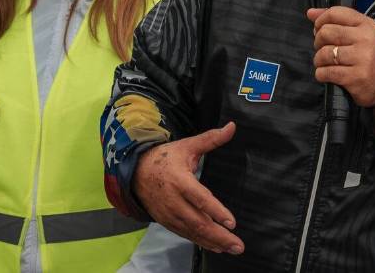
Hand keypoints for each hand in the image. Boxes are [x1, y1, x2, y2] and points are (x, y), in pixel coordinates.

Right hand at [132, 124, 243, 254]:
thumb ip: (211, 139)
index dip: (216, 211)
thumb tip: (232, 127)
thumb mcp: (187, 145)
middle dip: (219, 235)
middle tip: (238, 245)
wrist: (136, 171)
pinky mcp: (166, 221)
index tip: (231, 222)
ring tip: (231, 248)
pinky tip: (215, 246)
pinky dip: (200, 242)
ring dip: (212, 242)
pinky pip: (185, 234)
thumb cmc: (165, 158)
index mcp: (180, 180)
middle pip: (198, 222)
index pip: (200, 199)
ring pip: (192, 232)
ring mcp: (169, 213)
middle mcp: (174, 200)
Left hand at [307, 6, 374, 108]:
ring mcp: (361, 58)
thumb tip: (311, 13)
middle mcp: (365, 39)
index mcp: (366, 25)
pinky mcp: (355, 77)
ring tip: (325, 63)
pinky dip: (321, 74)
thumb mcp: (361, 33)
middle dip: (318, 42)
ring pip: (324, 53)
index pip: (335, 13)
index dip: (320, 20)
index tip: (318, 28)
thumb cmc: (372, 56)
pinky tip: (328, 74)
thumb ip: (337, 21)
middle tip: (323, 48)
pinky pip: (326, 72)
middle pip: (326, 32)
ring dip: (319, 60)